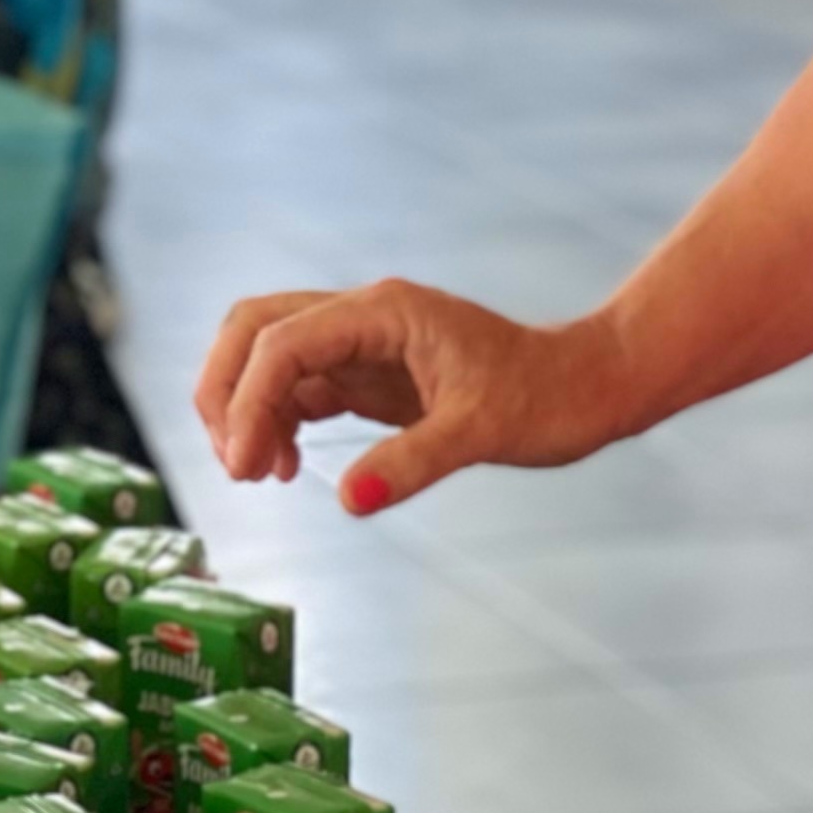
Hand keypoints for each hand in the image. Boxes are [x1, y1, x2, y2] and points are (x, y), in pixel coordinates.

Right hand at [193, 280, 632, 514]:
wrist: (585, 386)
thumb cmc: (546, 397)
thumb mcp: (482, 432)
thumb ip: (414, 463)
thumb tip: (350, 500)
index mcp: (383, 313)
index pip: (284, 342)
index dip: (249, 400)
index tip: (243, 464)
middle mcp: (362, 316)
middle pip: (255, 329)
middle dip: (226, 389)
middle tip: (231, 460)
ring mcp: (362, 342)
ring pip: (269, 357)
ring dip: (247, 408)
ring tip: (257, 473)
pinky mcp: (368, 373)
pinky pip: (299, 386)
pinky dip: (276, 420)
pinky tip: (283, 465)